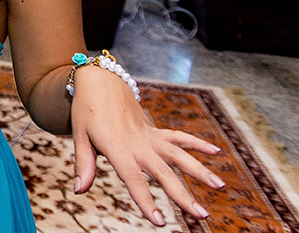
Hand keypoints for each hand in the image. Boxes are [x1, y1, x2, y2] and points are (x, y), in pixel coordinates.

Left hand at [71, 65, 225, 226]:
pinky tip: (216, 151)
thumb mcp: (79, 135)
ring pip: (178, 155)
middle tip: (202, 215)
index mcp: (117, 148)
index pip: (133, 180)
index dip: (146, 201)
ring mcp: (149, 136)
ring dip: (199, 170)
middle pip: (164, 173)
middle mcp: (138, 144)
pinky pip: (178, 137)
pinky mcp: (155, 130)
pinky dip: (197, 143)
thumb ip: (84, 164)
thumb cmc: (86, 110)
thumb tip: (78, 190)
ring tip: (219, 186)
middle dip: (183, 196)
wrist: (98, 79)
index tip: (159, 221)